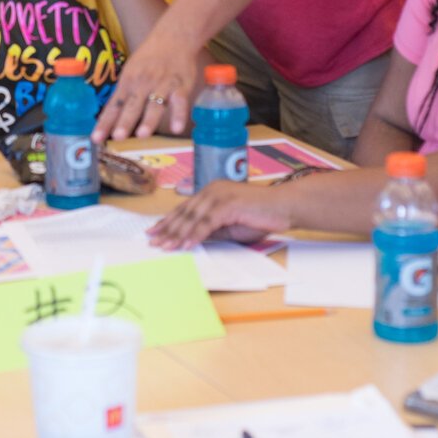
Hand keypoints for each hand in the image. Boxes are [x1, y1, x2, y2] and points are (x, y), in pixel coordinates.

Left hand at [92, 25, 202, 141]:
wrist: (173, 37)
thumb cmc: (149, 59)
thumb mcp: (131, 73)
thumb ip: (124, 95)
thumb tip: (110, 119)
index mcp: (127, 83)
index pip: (113, 106)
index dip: (104, 123)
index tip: (95, 138)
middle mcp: (142, 84)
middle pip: (132, 106)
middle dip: (124, 122)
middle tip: (117, 137)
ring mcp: (162, 85)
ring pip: (154, 105)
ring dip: (148, 120)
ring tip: (142, 135)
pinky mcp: (180, 86)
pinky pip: (179, 102)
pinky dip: (178, 115)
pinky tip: (177, 129)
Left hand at [147, 181, 290, 248]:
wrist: (285, 207)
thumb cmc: (261, 216)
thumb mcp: (230, 226)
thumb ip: (212, 229)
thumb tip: (192, 239)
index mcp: (211, 192)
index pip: (185, 208)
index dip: (168, 221)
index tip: (154, 232)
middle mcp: (212, 190)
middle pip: (184, 212)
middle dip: (167, 229)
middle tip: (152, 241)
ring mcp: (220, 195)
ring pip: (192, 217)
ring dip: (177, 234)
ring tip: (165, 247)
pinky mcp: (228, 203)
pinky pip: (207, 222)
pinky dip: (195, 235)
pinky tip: (185, 245)